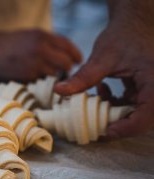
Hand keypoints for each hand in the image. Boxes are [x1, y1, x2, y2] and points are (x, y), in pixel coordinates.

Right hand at [0, 29, 81, 81]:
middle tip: (62, 73)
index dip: (75, 55)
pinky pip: (41, 82)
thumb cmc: (8, 43)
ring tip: (45, 77)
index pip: (68, 46)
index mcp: (42, 36)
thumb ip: (47, 43)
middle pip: (66, 63)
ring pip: (55, 75)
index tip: (77, 61)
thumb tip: (64, 56)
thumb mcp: (29, 36)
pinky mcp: (27, 75)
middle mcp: (41, 48)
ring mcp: (34, 62)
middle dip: (66, 69)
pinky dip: (40, 82)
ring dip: (53, 78)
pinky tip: (32, 79)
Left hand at [54, 2, 153, 138]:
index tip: (105, 131)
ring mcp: (152, 89)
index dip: (126, 129)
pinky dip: (114, 103)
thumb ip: (82, 77)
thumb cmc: (124, 35)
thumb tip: (59, 90)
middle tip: (95, 125)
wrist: (133, 22)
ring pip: (135, 113)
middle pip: (141, 119)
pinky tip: (101, 91)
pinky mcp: (144, 88)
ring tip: (95, 101)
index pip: (146, 117)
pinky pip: (131, 105)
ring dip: (113, 112)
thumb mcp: (102, 57)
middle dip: (117, 124)